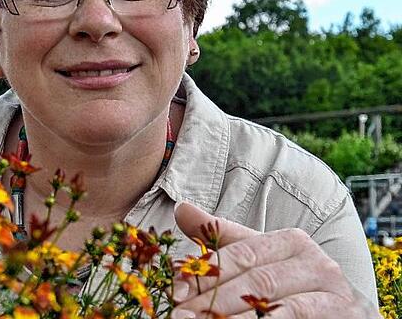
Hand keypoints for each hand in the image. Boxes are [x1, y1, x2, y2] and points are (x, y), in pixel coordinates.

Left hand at [170, 202, 377, 317]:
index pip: (240, 255)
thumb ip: (222, 239)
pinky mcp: (343, 315)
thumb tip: (182, 209)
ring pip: (275, 306)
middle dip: (214, 301)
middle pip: (255, 280)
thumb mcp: (258, 261)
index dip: (206, 273)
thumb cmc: (292, 287)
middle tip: (181, 316)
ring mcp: (332, 291)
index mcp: (291, 241)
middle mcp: (315, 261)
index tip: (175, 292)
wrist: (343, 315)